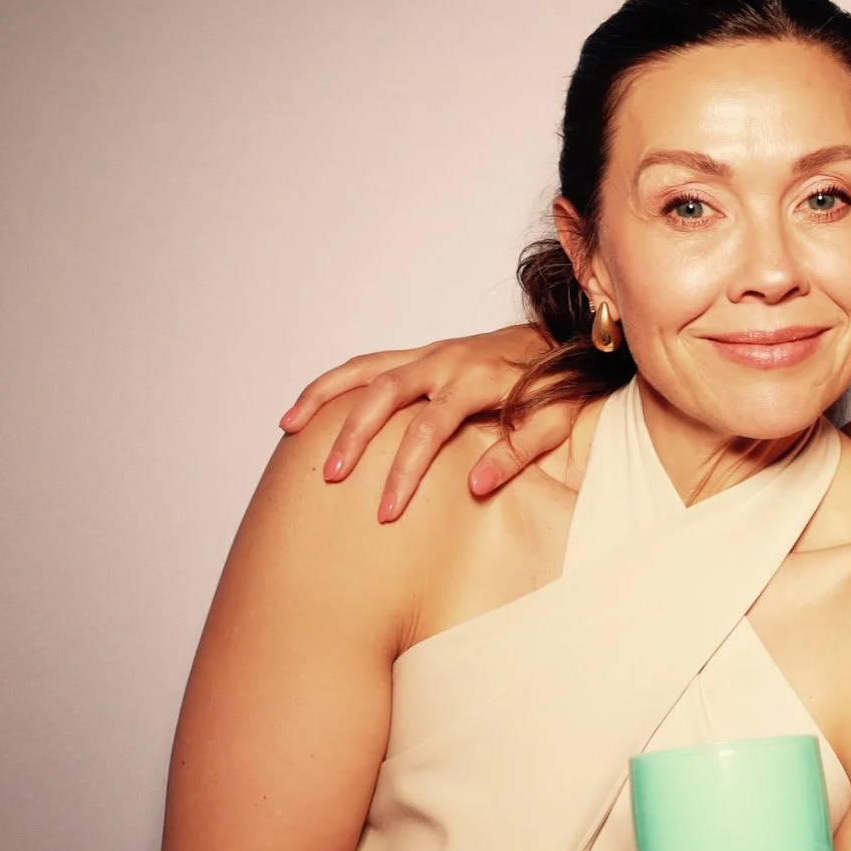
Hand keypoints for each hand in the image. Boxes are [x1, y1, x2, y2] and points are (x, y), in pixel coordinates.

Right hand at [277, 325, 567, 519]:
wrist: (561, 341)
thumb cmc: (558, 389)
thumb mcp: (552, 424)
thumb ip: (517, 454)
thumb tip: (476, 486)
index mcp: (478, 379)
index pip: (431, 427)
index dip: (405, 469)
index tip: (386, 509)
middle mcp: (446, 361)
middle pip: (385, 393)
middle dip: (354, 436)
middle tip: (332, 478)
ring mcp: (428, 354)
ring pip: (364, 370)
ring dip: (324, 397)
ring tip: (288, 428)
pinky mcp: (418, 355)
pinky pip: (366, 365)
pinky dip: (334, 383)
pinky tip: (306, 409)